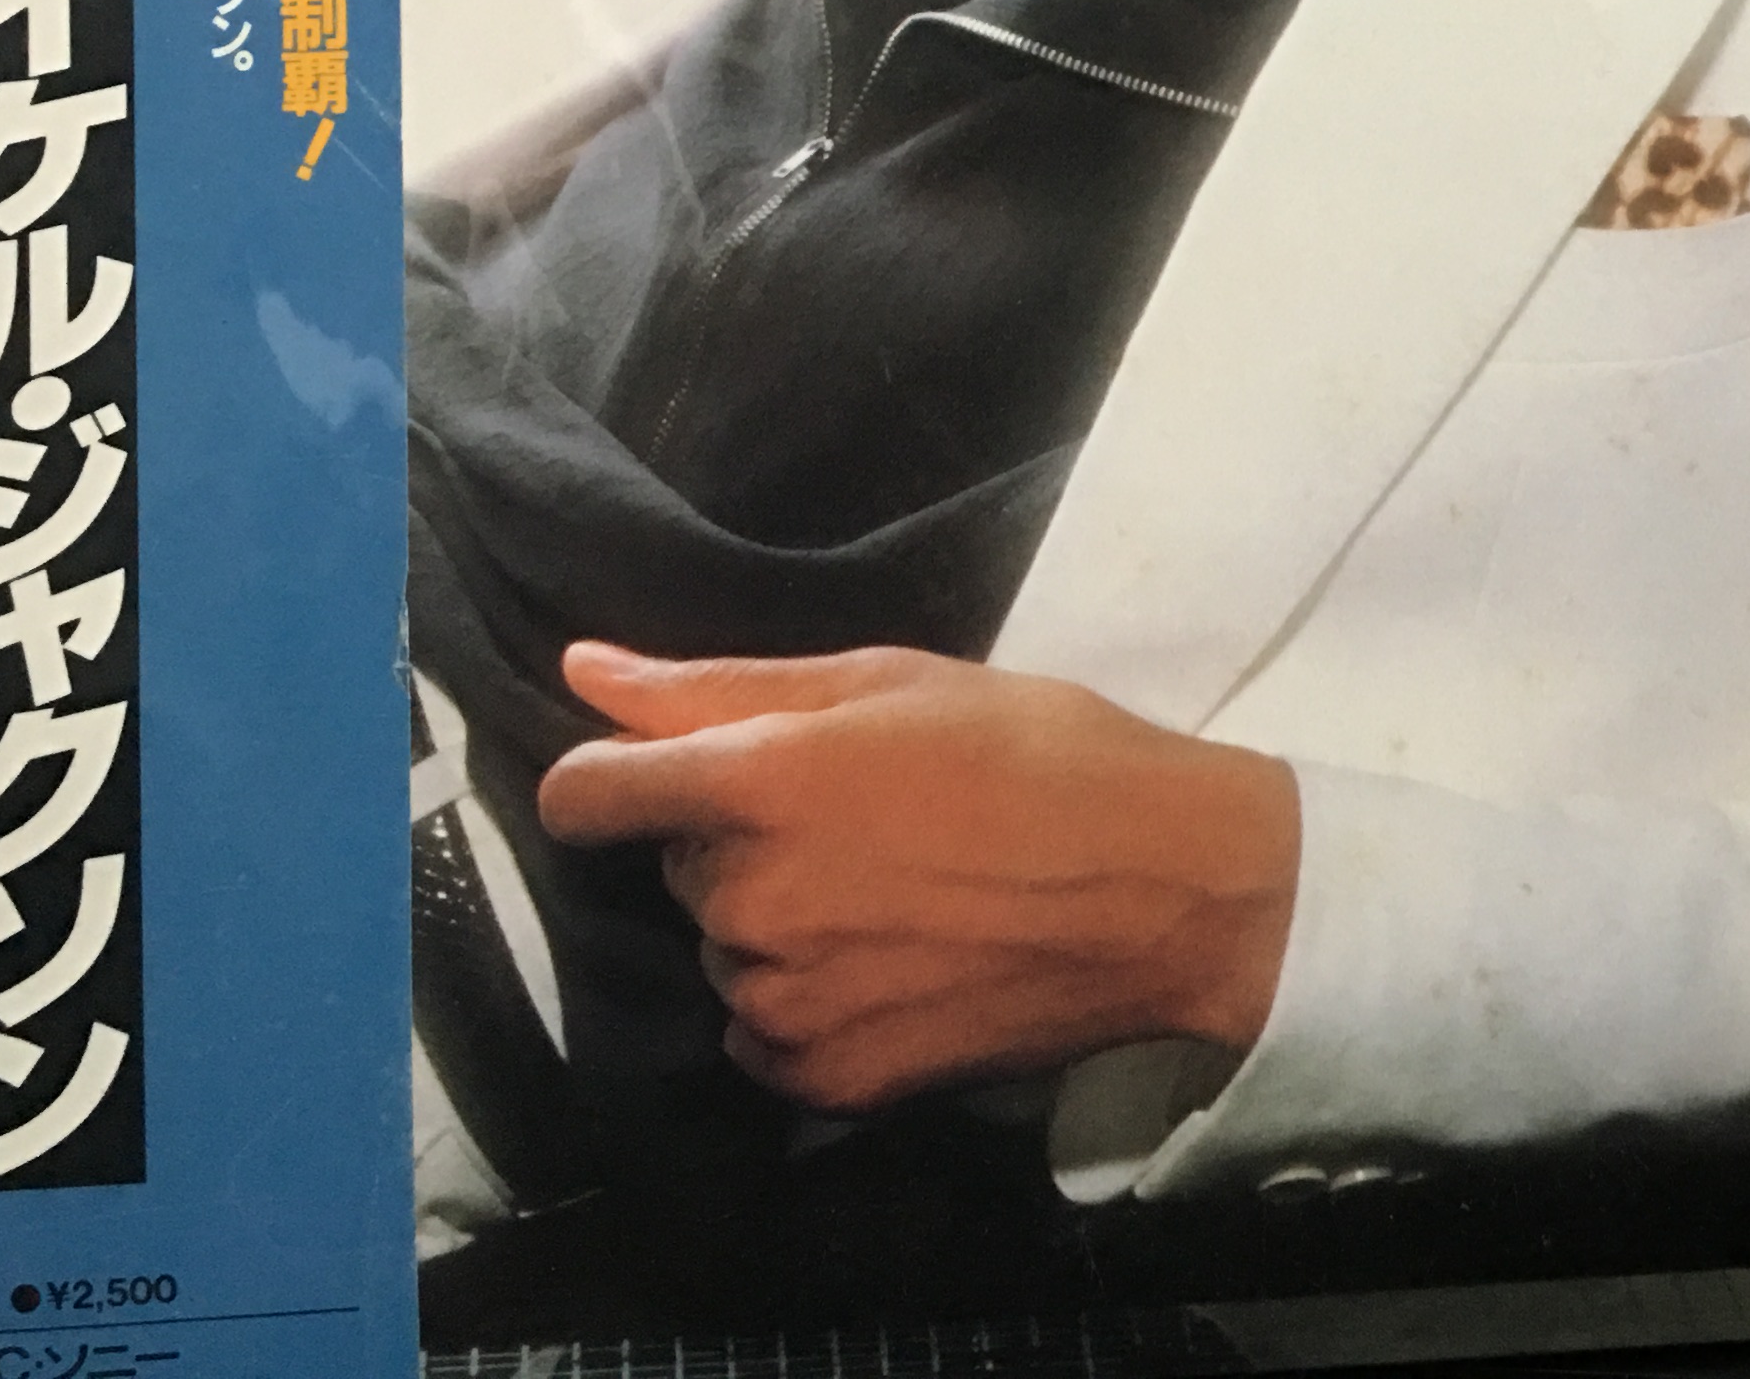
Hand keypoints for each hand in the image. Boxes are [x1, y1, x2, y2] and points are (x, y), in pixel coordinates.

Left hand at [537, 641, 1299, 1111]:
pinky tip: (899, 964)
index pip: (589, 796)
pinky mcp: (826, 1080)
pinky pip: (764, 1036)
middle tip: (869, 820)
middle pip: (685, 868)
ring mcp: (785, 1001)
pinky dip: (810, 1004)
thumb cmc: (1040, 754)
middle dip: (748, 842)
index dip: (612, 781)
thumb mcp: (891, 683)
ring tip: (901, 894)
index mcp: (760, 784)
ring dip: (783, 925)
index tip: (662, 780)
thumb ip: (720, 686)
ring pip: (728, 952)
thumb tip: (582, 670)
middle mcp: (750, 900)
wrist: (1168, 890)